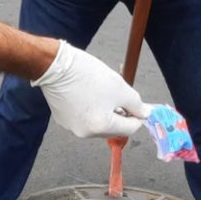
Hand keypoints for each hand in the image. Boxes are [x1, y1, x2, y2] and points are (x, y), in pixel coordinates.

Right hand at [33, 41, 151, 138]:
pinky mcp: (62, 119)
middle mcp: (85, 133)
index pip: (130, 129)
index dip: (138, 116)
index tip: (139, 106)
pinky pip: (83, 118)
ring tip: (100, 92)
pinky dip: (88, 109)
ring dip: (104, 112)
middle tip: (119, 96)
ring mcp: (72, 127)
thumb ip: (136, 104)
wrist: (55, 66)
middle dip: (120, 114)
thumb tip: (145, 114)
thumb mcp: (120, 88)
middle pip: (113, 128)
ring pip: (97, 124)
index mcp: (101, 127)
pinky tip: (85, 93)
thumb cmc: (88, 75)